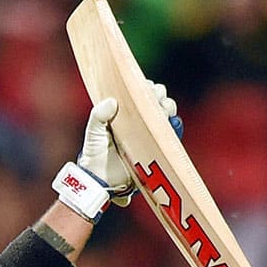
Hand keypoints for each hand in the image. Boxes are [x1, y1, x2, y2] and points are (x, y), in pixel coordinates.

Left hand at [75, 81, 181, 207]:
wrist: (101, 179)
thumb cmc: (95, 154)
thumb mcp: (93, 132)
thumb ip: (98, 116)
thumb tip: (112, 101)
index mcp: (123, 112)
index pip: (138, 92)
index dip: (144, 87)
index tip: (144, 87)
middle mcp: (138, 120)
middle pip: (156, 99)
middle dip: (158, 94)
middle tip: (155, 97)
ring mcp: (148, 133)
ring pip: (166, 113)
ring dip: (167, 106)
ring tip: (163, 108)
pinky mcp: (156, 146)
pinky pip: (171, 132)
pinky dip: (174, 124)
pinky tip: (170, 121)